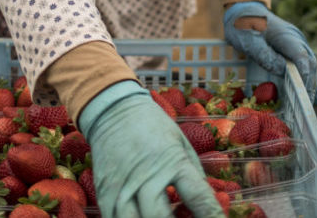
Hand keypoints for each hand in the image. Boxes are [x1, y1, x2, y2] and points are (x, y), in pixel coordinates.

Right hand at [78, 81, 222, 217]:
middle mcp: (147, 176)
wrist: (114, 110)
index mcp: (173, 161)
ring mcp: (122, 186)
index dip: (212, 217)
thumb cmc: (154, 126)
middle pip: (159, 217)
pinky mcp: (104, 192)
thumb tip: (207, 205)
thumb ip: (194, 175)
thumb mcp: (181, 144)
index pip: (198, 197)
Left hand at [223, 1, 316, 104]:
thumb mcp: (248, 39)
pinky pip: (304, 65)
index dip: (304, 77)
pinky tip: (314, 96)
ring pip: (310, 65)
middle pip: (309, 64)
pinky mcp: (292, 49)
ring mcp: (296, 43)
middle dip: (310, 86)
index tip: (303, 96)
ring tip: (312, 106)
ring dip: (312, 85)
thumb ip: (264, 54)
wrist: (244, 8)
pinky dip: (308, 80)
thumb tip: (283, 71)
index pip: (301, 58)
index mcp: (286, 35)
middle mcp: (296, 39)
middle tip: (307, 108)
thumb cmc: (242, 24)